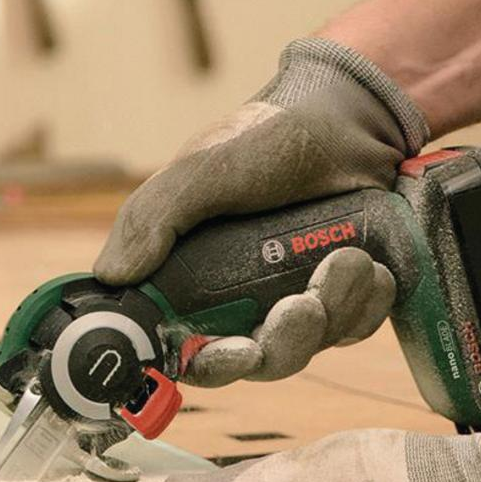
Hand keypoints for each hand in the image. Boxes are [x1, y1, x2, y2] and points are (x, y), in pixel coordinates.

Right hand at [99, 39, 427, 386]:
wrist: (344, 118)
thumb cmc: (264, 139)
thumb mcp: (202, 169)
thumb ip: (154, 218)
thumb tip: (111, 276)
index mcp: (195, 282)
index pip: (192, 351)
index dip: (213, 363)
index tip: (240, 351)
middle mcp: (244, 301)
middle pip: (260, 360)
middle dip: (286, 339)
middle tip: (305, 302)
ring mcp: (296, 302)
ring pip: (312, 347)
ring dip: (334, 310)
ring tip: (348, 258)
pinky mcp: (343, 297)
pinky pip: (355, 328)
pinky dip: (365, 304)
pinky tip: (369, 264)